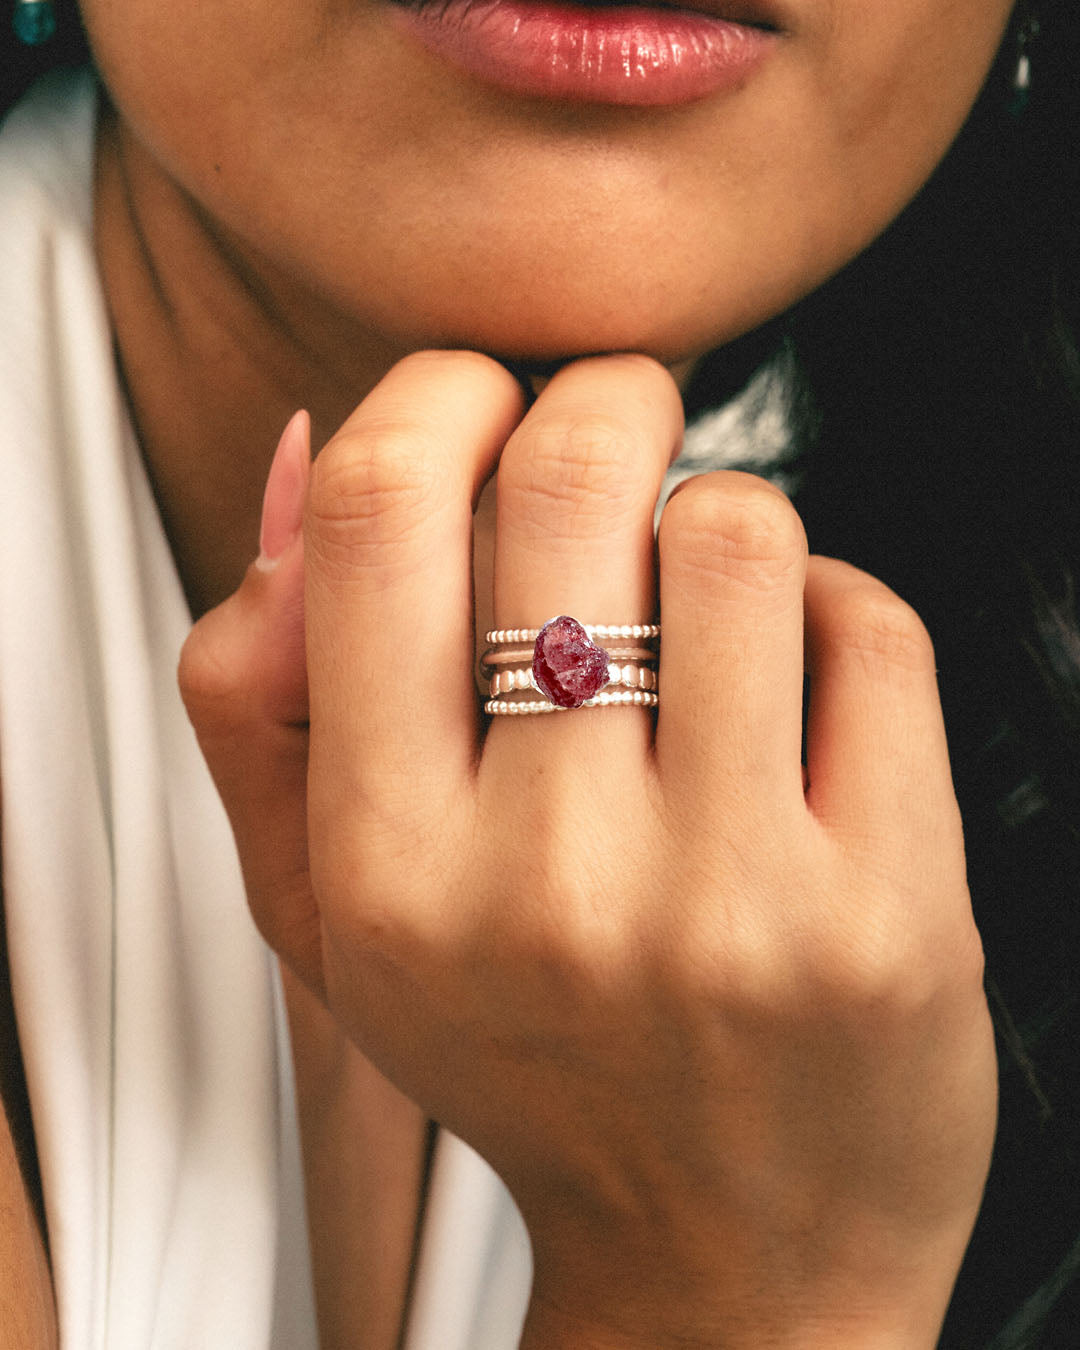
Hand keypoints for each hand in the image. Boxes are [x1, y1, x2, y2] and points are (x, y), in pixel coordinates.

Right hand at [180, 351, 996, 1348]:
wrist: (727, 1263)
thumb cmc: (535, 1062)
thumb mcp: (333, 914)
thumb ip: (265, 696)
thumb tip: (311, 455)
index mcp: (390, 871)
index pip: (384, 521)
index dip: (438, 396)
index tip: (478, 398)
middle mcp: (550, 884)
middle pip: (573, 477)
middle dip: (605, 399)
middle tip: (618, 429)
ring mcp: (731, 901)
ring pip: (737, 530)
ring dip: (722, 521)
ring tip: (707, 599)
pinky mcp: (887, 910)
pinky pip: (870, 628)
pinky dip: (835, 610)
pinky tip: (800, 683)